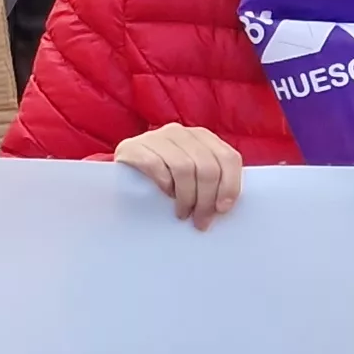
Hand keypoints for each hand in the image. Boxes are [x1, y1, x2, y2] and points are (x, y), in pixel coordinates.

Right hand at [113, 124, 242, 228]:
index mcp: (202, 137)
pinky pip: (156, 166)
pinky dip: (165, 185)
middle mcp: (181, 132)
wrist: (123, 172)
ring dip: (187, 197)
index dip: (230, 185)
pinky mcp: (134, 147)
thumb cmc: (165, 178)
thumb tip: (225, 206)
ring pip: (184, 168)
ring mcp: (157, 137)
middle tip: (201, 221)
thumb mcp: (192, 174)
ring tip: (183, 214)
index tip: (222, 209)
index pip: (228, 157)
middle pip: (206, 166)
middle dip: (207, 199)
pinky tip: (165, 195)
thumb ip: (211, 181)